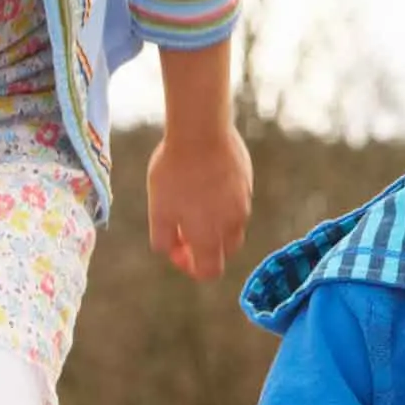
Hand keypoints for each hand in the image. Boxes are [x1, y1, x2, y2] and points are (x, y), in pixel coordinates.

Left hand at [146, 126, 252, 281]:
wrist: (201, 131)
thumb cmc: (174, 172)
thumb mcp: (158, 210)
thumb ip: (164, 240)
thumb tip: (174, 251)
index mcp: (209, 237)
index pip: (210, 272)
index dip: (191, 267)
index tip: (178, 249)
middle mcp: (232, 226)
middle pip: (224, 252)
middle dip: (205, 247)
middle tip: (184, 226)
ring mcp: (244, 204)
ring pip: (232, 227)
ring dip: (215, 224)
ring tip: (193, 198)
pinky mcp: (247, 183)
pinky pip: (237, 203)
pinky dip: (223, 201)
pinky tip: (204, 179)